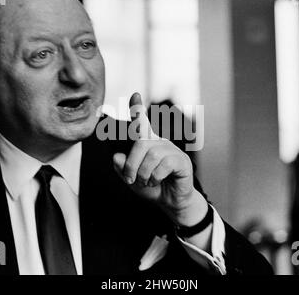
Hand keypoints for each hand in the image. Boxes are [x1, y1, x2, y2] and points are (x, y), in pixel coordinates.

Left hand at [112, 93, 207, 226]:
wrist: (171, 202)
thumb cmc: (153, 187)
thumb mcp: (132, 179)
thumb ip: (122, 168)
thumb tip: (116, 156)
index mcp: (148, 144)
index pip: (142, 123)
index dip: (138, 109)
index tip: (134, 95)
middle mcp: (161, 143)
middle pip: (141, 143)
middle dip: (131, 163)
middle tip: (131, 179)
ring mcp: (173, 151)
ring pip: (151, 155)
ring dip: (143, 173)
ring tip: (146, 182)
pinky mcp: (182, 161)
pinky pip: (164, 164)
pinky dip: (155, 176)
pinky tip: (158, 181)